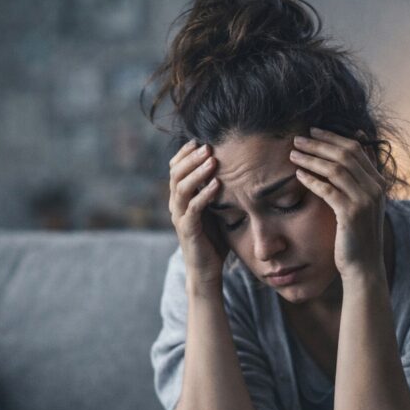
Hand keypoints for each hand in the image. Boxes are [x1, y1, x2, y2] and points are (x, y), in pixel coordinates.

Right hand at [168, 140, 230, 286]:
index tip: (200, 140)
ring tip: (212, 160)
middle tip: (207, 145)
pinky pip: (193, 208)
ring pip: (182, 188)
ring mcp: (180, 217)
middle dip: (191, 157)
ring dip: (197, 172)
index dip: (185, 153)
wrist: (206, 270)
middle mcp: (176, 205)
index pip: (175, 168)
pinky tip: (217, 184)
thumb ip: (216, 191)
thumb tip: (234, 168)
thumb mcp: (215, 209)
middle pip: (175, 173)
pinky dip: (204, 194)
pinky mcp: (188, 230)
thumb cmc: (213, 239)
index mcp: (180, 198)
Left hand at [289, 127, 386, 280]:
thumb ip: (358, 181)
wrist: (363, 265)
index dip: (333, 137)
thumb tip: (350, 154)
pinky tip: (297, 175)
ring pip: (336, 169)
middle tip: (298, 138)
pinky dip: (311, 180)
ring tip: (293, 153)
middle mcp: (375, 188)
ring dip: (311, 158)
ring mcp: (365, 200)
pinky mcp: (351, 214)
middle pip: (345, 154)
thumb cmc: (357, 235)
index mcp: (378, 182)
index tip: (314, 131)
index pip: (356, 149)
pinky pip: (328, 190)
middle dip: (320, 143)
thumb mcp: (362, 205)